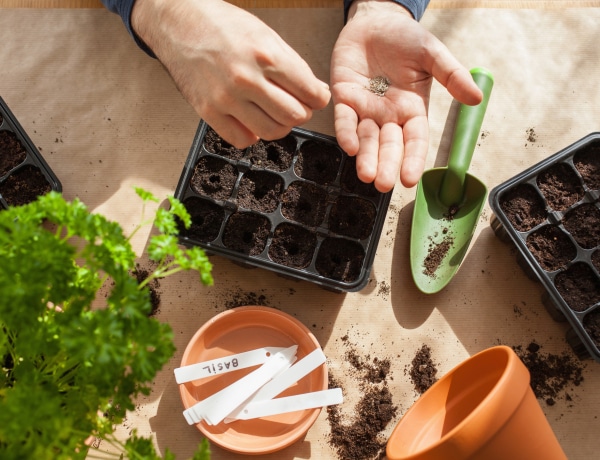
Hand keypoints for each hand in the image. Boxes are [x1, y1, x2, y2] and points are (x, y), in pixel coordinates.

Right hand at [132, 0, 330, 147]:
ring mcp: (226, 98)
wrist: (179, 23)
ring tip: (274, 113)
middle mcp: (246, 79)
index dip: (318, 98)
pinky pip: (242, 139)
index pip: (310, 93)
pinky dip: (253, 134)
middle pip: (294, 116)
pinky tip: (251, 119)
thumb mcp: (266, 35)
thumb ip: (293, 66)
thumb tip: (317, 92)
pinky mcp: (208, 111)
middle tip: (295, 105)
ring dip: (279, 126)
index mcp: (266, 55)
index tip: (315, 98)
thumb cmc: (222, 26)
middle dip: (301, 112)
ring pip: (271, 132)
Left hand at [331, 0, 482, 191]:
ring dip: (365, 158)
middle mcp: (388, 115)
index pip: (414, 140)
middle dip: (386, 165)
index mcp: (412, 110)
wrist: (375, 21)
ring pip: (366, 139)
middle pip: (389, 146)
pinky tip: (349, 147)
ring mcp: (365, 109)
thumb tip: (476, 98)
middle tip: (384, 185)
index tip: (410, 179)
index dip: (413, 160)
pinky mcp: (344, 98)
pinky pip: (344, 120)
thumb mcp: (432, 54)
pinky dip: (346, 133)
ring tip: (366, 175)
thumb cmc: (405, 38)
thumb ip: (451, 75)